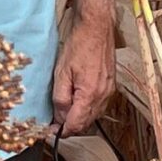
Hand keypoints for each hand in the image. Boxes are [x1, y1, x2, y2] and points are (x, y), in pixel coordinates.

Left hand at [49, 16, 115, 136]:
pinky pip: (99, 105)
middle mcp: (103, 96)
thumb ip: (61, 98)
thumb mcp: (62, 72)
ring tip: (63, 115)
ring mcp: (109, 91)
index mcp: (90, 95)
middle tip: (54, 125)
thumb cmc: (79, 44)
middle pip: (86, 123)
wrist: (97, 26)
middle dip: (70, 127)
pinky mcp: (111, 85)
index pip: (76, 124)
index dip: (61, 132)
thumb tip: (60, 118)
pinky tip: (77, 104)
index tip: (50, 133)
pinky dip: (87, 109)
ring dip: (79, 119)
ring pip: (93, 115)